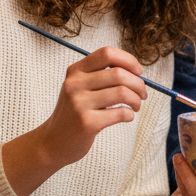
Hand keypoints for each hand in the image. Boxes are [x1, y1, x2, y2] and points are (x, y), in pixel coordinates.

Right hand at [33, 46, 146, 168]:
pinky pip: (120, 113)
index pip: (107, 53)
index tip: (139, 71)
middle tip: (142, 94)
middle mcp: (75, 84)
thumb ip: (100, 75)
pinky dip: (130, 114)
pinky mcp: (87, 123)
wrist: (52, 142)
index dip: (128, 59)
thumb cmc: (74, 113)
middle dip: (138, 84)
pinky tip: (127, 116)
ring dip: (136, 100)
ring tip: (136, 106)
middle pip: (118, 73)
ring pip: (122, 92)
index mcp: (75, 71)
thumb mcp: (79, 88)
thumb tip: (136, 71)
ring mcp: (79, 103)